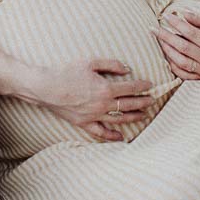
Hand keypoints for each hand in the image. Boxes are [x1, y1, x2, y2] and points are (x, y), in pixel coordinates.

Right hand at [35, 58, 155, 141]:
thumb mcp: (90, 62)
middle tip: (152, 100)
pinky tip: (121, 137)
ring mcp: (94, 116)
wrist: (46, 87)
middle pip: (129, 105)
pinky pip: (101, 133)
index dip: (143, 87)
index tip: (150, 85)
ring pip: (119, 119)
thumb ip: (111, 64)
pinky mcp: (84, 123)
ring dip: (134, 117)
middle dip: (143, 102)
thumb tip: (127, 69)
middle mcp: (102, 105)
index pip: (131, 88)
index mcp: (105, 88)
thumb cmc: (67, 72)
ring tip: (143, 115)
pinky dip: (112, 136)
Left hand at [155, 9, 199, 79]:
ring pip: (181, 62)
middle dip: (166, 37)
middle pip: (183, 47)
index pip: (191, 33)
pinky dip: (172, 65)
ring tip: (159, 40)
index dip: (177, 24)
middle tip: (153, 28)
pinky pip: (183, 74)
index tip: (166, 16)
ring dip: (167, 51)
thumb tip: (183, 13)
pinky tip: (166, 55)